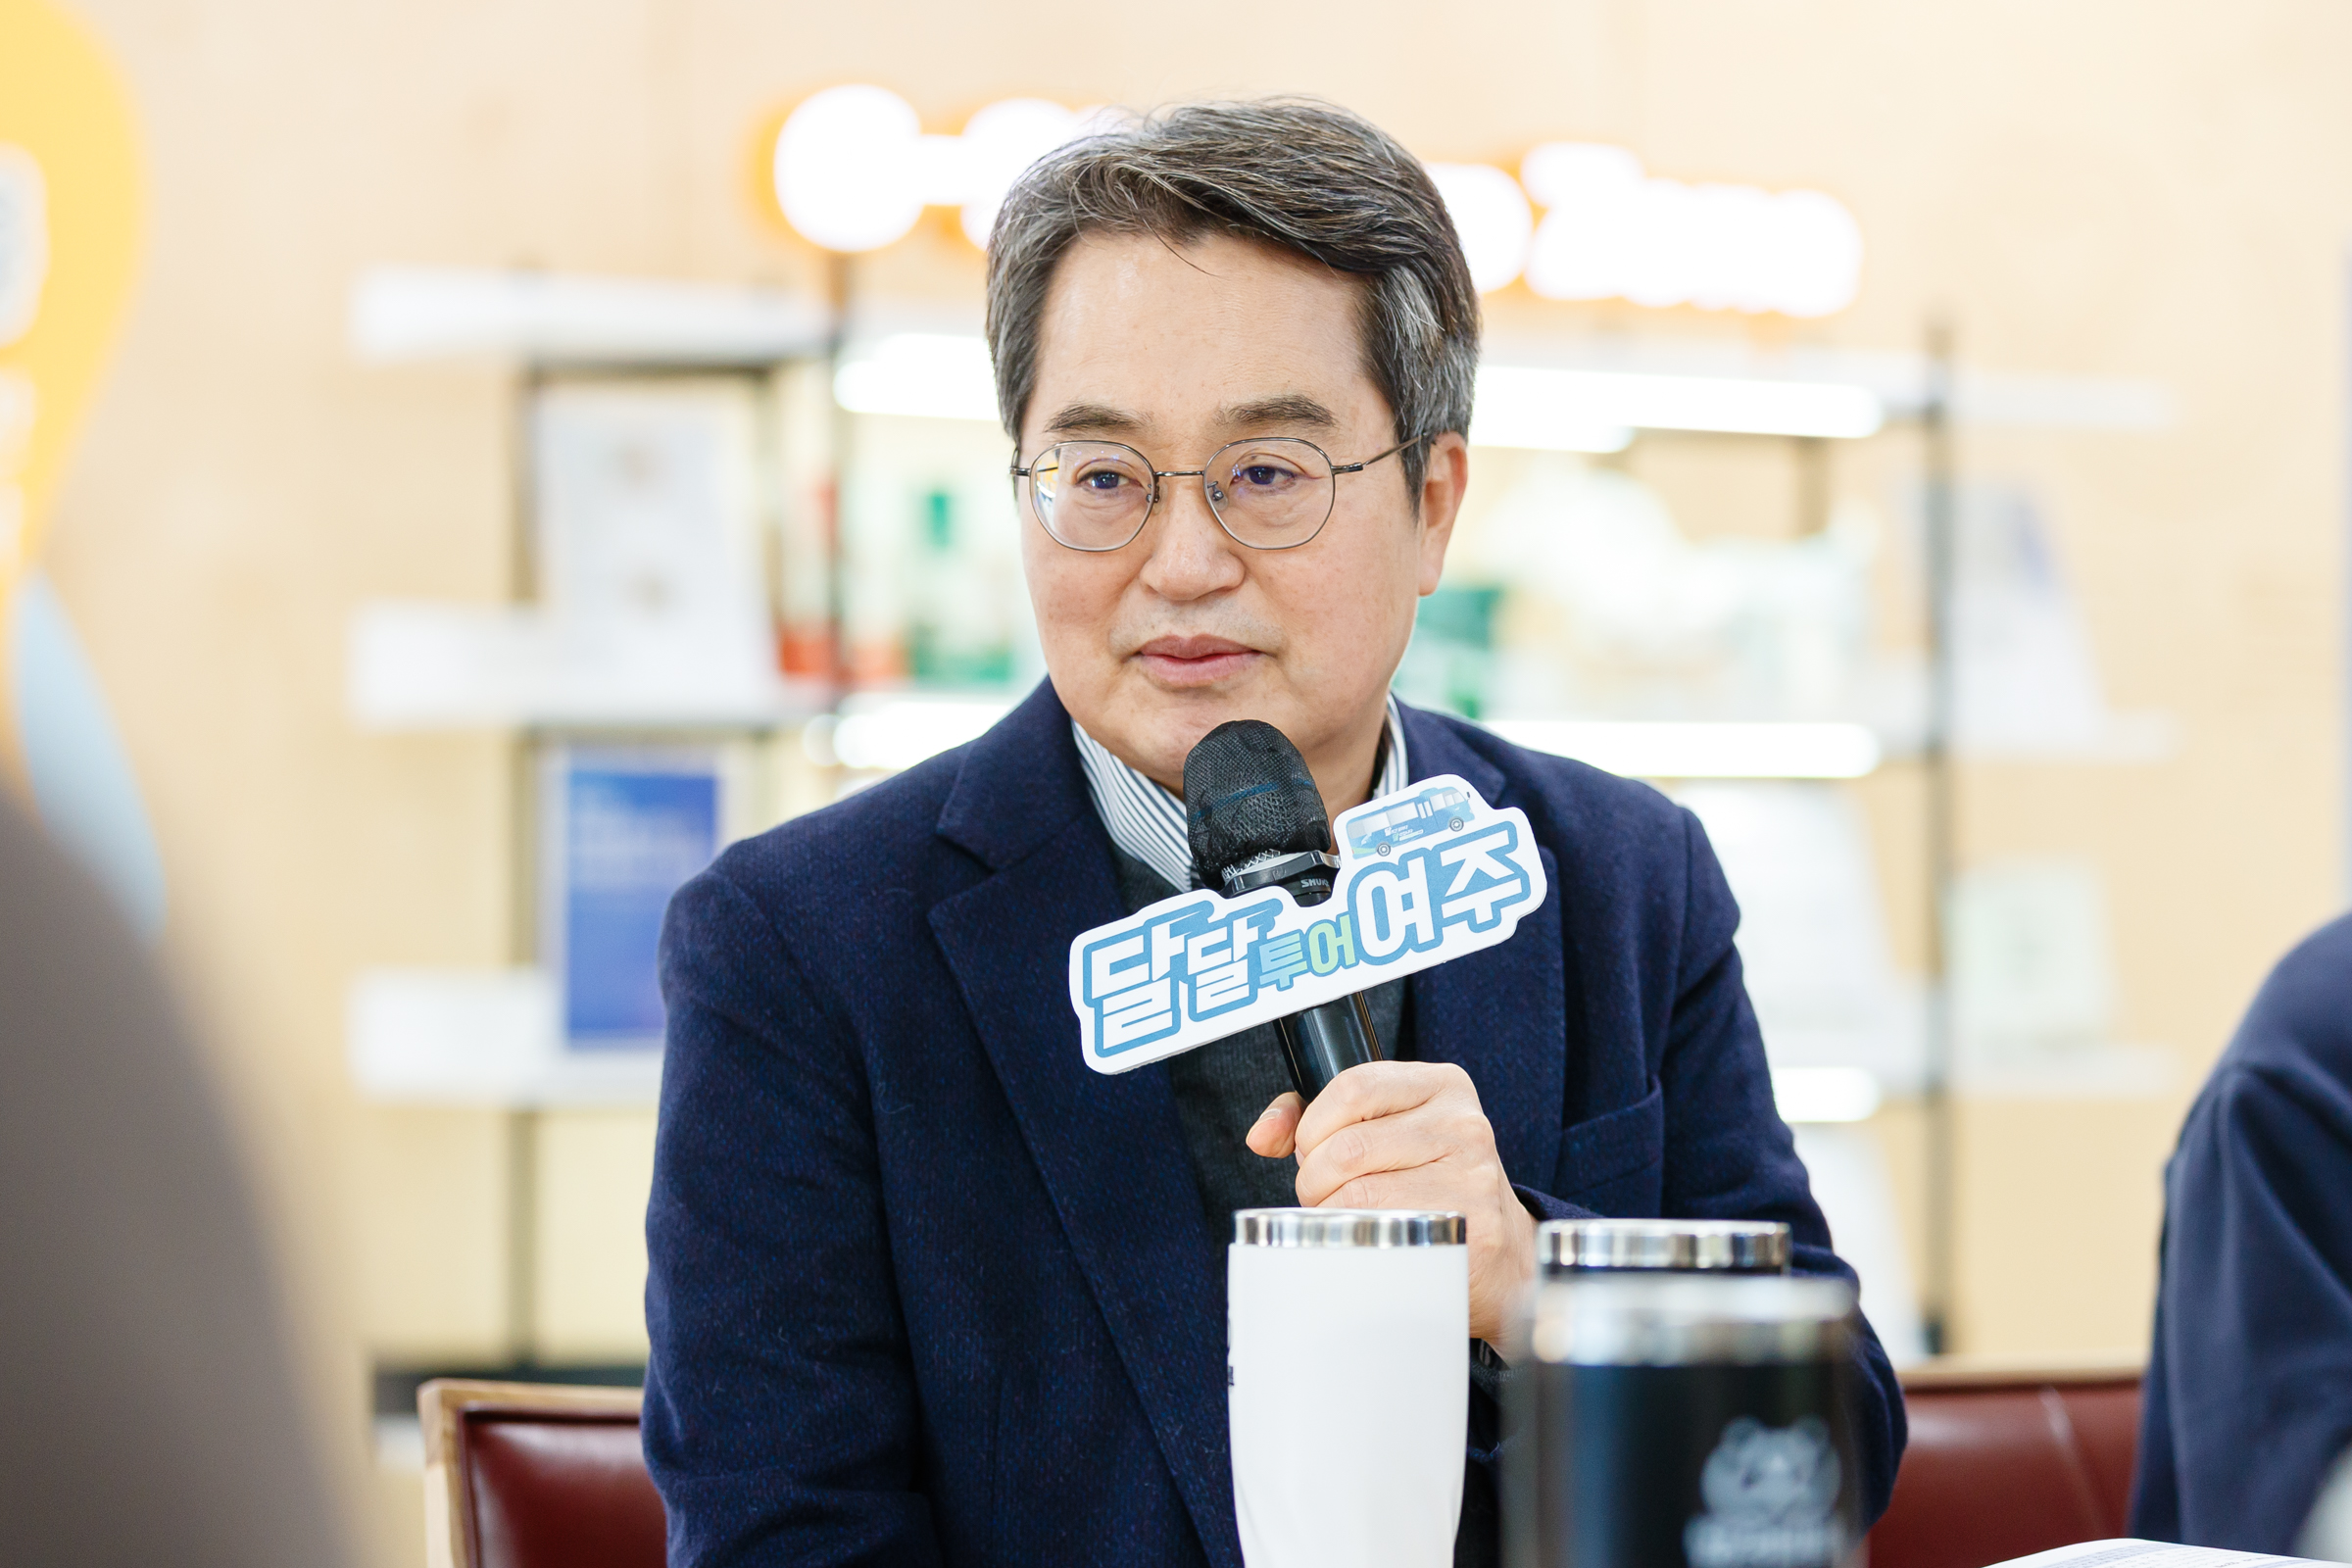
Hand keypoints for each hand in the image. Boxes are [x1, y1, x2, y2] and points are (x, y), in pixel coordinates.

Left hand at [1247, 1061, 1536, 1342]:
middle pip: (1348, 1145)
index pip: (1353, 1086)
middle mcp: (1464, 1123)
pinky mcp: (1473, 1227)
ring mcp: (1473, 1175)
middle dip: (1316, 1178)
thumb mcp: (1384, 1131)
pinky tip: (1370, 1240)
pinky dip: (1359, 1241)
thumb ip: (1315, 1119)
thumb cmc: (1428, 1183)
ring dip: (1332, 1214)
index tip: (1313, 1150)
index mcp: (1442, 1085)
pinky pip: (1384, 1233)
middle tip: (1324, 1195)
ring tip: (1346, 1218)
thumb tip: (1262, 1134)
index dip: (1314, 1124)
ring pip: (1359, 1193)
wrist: (1500, 1251)